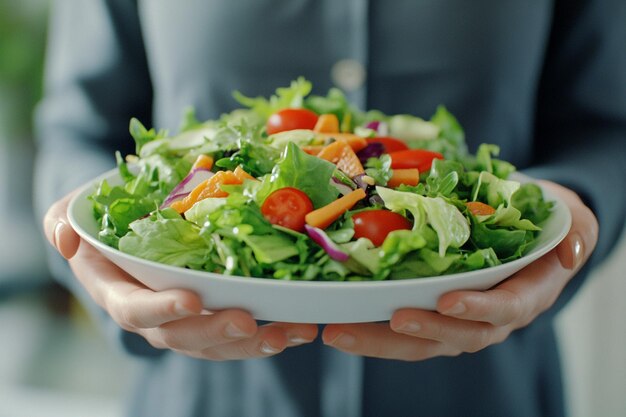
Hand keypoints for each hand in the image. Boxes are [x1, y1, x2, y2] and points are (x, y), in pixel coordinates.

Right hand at [44, 191, 317, 359]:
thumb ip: (63, 222)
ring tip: (292, 332)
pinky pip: (243, 333)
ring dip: (256, 342)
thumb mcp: (75, 212)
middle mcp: (156, 316)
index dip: (161, 309)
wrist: (132, 233)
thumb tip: (66, 238)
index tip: (191, 300)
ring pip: (220, 344)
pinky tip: (303, 326)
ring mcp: (189, 321)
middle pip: (185, 336)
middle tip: (248, 322)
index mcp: (119, 293)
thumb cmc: (104, 220)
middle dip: (217, 333)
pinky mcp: (218, 316)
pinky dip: (274, 331)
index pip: (135, 310)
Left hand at [322, 181, 597, 359]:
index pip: (504, 309)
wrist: (524, 227)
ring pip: (422, 340)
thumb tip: (569, 253)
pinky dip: (372, 329)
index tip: (447, 302)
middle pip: (457, 336)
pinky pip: (403, 329)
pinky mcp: (431, 311)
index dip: (478, 309)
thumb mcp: (570, 220)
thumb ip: (576, 234)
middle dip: (422, 331)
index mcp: (525, 295)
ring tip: (341, 331)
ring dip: (382, 340)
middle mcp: (490, 316)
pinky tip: (339, 321)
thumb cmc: (545, 223)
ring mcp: (458, 319)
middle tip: (387, 320)